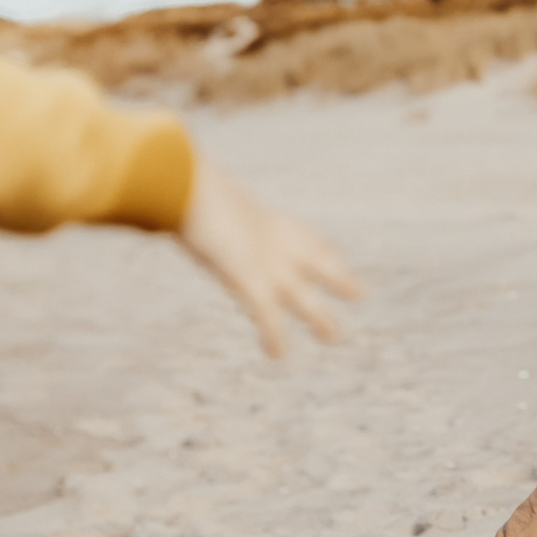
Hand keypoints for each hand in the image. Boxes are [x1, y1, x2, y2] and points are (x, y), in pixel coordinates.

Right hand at [178, 156, 360, 355]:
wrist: (190, 187)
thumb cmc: (186, 182)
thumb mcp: (200, 193)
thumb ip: (200, 201)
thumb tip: (177, 186)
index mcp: (266, 219)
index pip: (304, 235)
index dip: (320, 246)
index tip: (334, 255)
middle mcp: (276, 243)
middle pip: (319, 264)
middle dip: (338, 278)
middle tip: (360, 292)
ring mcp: (268, 266)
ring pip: (305, 300)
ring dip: (320, 319)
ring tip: (334, 337)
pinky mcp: (251, 284)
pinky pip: (268, 319)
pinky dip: (273, 337)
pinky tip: (277, 354)